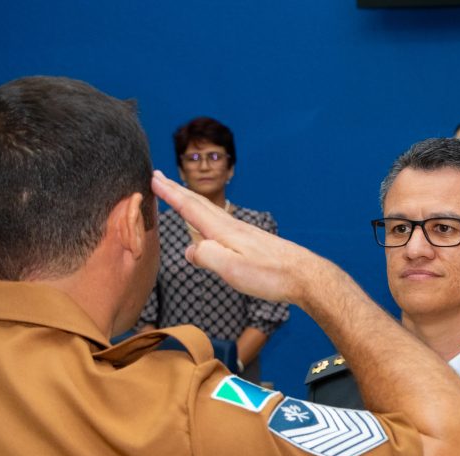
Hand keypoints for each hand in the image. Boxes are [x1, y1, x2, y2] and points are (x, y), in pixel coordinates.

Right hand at [151, 171, 318, 304]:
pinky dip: (207, 215)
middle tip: (159, 177)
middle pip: (199, 204)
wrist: (305, 275)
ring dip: (191, 200)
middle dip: (177, 190)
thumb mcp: (233, 270)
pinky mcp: (252, 242)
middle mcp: (233, 227)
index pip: (191, 209)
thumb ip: (207, 257)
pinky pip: (221, 222)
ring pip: (211, 211)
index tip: (153, 180)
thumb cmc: (271, 275)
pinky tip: (210, 223)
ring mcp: (244, 233)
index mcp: (224, 232)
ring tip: (178, 194)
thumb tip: (190, 249)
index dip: (170, 195)